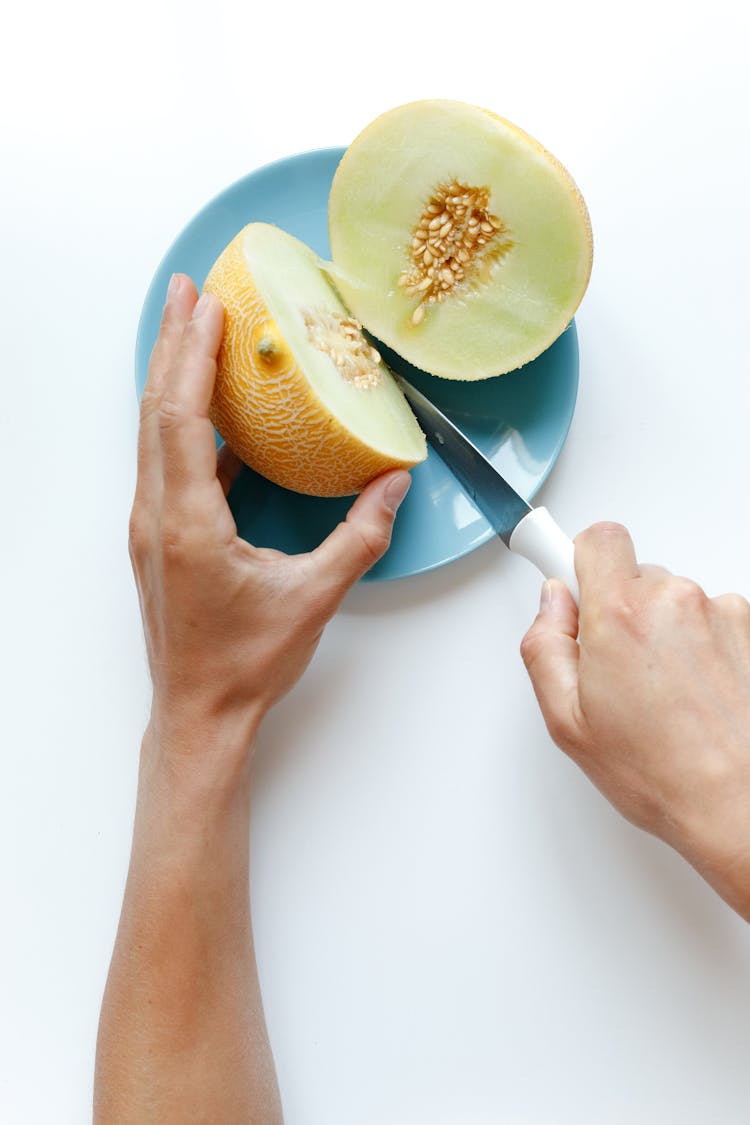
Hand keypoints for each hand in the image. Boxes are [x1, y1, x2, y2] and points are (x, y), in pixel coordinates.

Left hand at [129, 273, 410, 768]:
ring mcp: (151, 526)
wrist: (199, 715)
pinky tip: (213, 412)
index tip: (207, 306)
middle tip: (187, 291)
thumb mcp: (314, 597)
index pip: (181, 417)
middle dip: (172, 343)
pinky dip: (184, 423)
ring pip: (155, 433)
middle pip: (156, 410)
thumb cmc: (245, 665)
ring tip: (191, 331)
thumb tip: (394, 485)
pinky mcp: (159, 537)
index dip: (193, 355)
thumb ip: (360, 536)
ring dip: (172, 377)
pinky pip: (167, 462)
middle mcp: (156, 515)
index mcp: (186, 523)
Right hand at [521, 522, 749, 919]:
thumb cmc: (663, 773)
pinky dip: (701, 647)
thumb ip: (545, 646)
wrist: (739, 805)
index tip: (566, 571)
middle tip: (616, 667)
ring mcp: (721, 613)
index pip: (598, 539)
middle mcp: (675, 601)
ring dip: (664, 632)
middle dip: (620, 611)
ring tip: (663, 694)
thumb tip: (553, 606)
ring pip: (673, 601)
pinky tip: (694, 694)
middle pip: (635, 575)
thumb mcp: (567, 721)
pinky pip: (711, 620)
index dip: (579, 558)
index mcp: (622, 615)